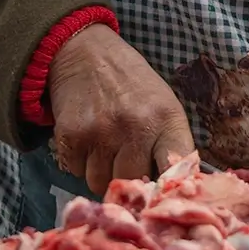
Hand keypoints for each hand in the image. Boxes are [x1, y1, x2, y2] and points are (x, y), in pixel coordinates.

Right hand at [48, 24, 195, 194]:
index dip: (171, 191)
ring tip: (104, 143)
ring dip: (101, 172)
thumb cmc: (131, 84)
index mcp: (166, 119)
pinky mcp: (71, 136)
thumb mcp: (162, 104)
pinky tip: (86, 137)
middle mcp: (135, 128)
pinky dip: (79, 162)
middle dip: (128, 178)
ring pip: (100, 184)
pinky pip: (75, 172)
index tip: (164, 198)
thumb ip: (168, 145)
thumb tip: (170, 193)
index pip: (177, 171)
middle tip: (124, 156)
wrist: (85, 52)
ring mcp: (101, 133)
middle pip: (133, 185)